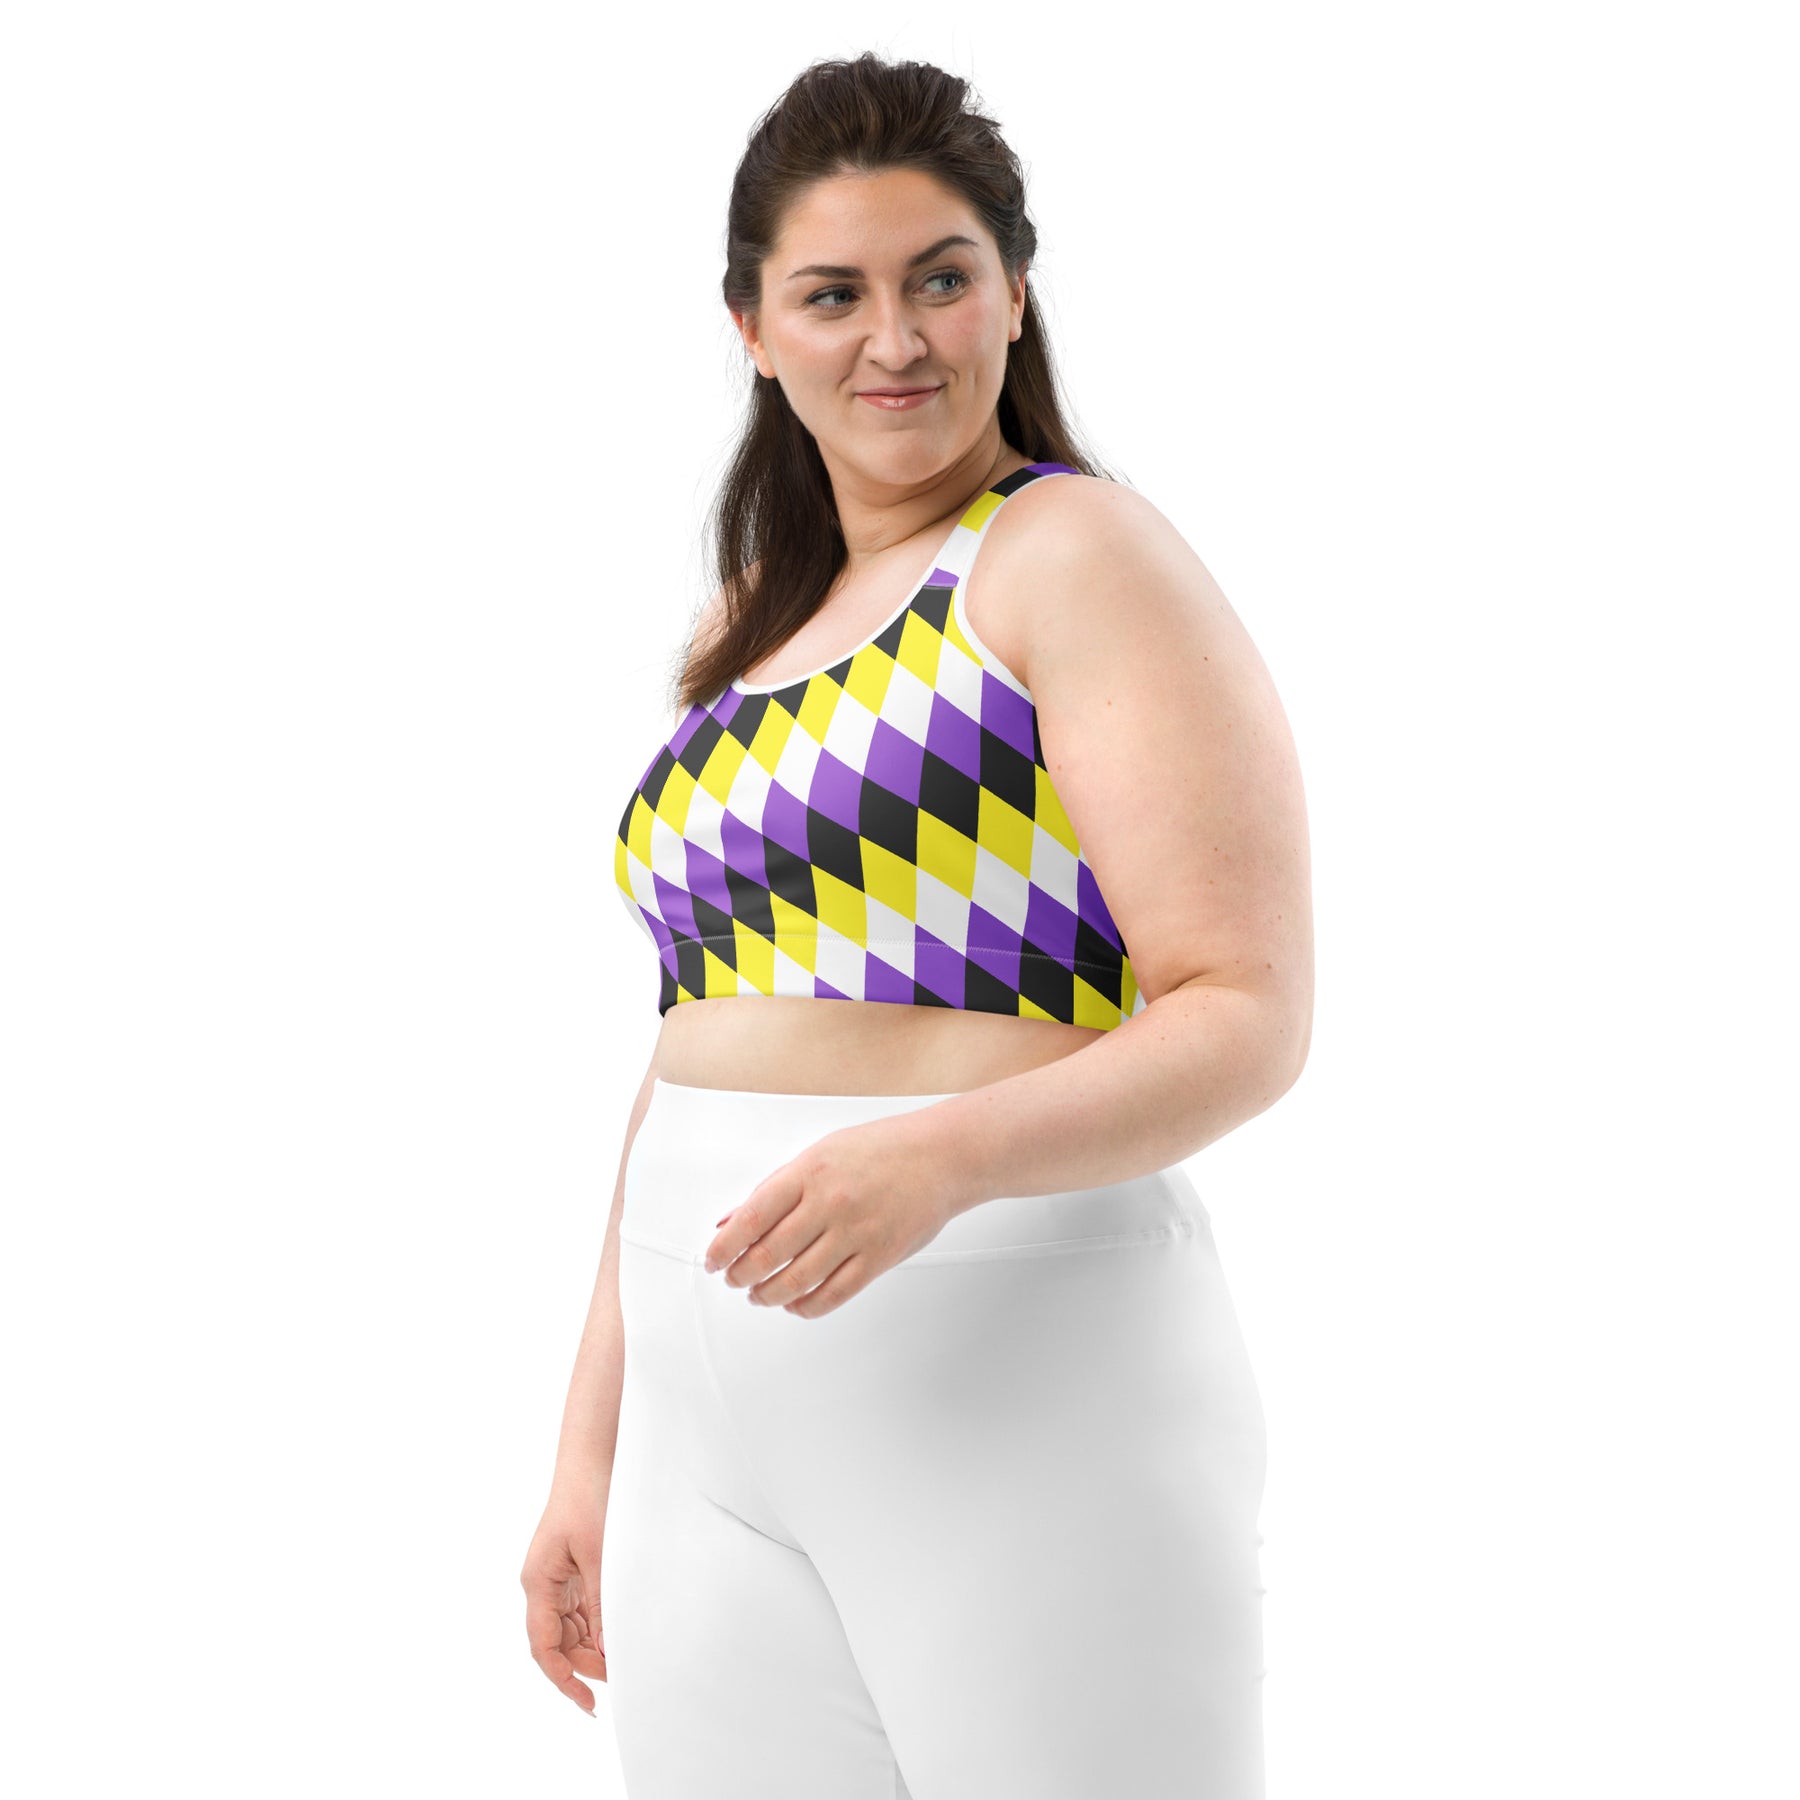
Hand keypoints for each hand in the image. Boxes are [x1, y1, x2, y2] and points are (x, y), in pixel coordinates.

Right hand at [521, 1493, 609, 1715]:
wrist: (593, 1458)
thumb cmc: (590, 1497)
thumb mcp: (598, 1554)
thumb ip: (602, 1602)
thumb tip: (608, 1649)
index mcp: (538, 1583)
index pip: (545, 1647)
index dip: (564, 1679)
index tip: (588, 1703)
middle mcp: (543, 1585)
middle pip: (559, 1643)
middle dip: (586, 1665)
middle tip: (621, 1677)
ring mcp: (558, 1578)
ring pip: (572, 1629)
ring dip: (594, 1646)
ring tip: (624, 1658)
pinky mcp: (575, 1569)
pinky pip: (583, 1609)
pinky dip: (600, 1624)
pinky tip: (620, 1632)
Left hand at [703, 1111, 963, 1317]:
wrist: (940, 1156)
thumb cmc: (879, 1150)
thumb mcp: (819, 1154)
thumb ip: (774, 1189)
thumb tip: (731, 1220)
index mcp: (809, 1172)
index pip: (751, 1218)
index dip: (724, 1247)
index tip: (713, 1261)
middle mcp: (830, 1203)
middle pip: (768, 1255)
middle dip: (742, 1276)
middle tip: (734, 1280)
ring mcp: (856, 1233)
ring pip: (797, 1280)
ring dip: (769, 1295)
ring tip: (759, 1296)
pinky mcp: (879, 1258)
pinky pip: (834, 1294)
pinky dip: (807, 1306)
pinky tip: (795, 1304)